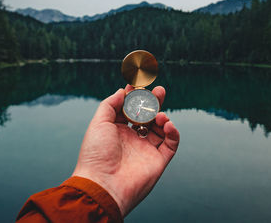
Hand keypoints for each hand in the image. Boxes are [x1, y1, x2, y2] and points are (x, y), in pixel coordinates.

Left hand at [72, 85, 179, 216]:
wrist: (104, 185)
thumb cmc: (97, 154)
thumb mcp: (99, 123)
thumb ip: (110, 104)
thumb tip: (122, 91)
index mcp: (117, 131)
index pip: (130, 110)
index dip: (135, 97)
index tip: (138, 84)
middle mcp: (132, 139)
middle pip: (148, 116)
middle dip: (154, 102)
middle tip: (159, 90)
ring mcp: (146, 150)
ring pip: (161, 128)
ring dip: (162, 117)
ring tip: (159, 115)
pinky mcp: (158, 160)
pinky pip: (171, 143)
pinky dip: (173, 132)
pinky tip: (167, 124)